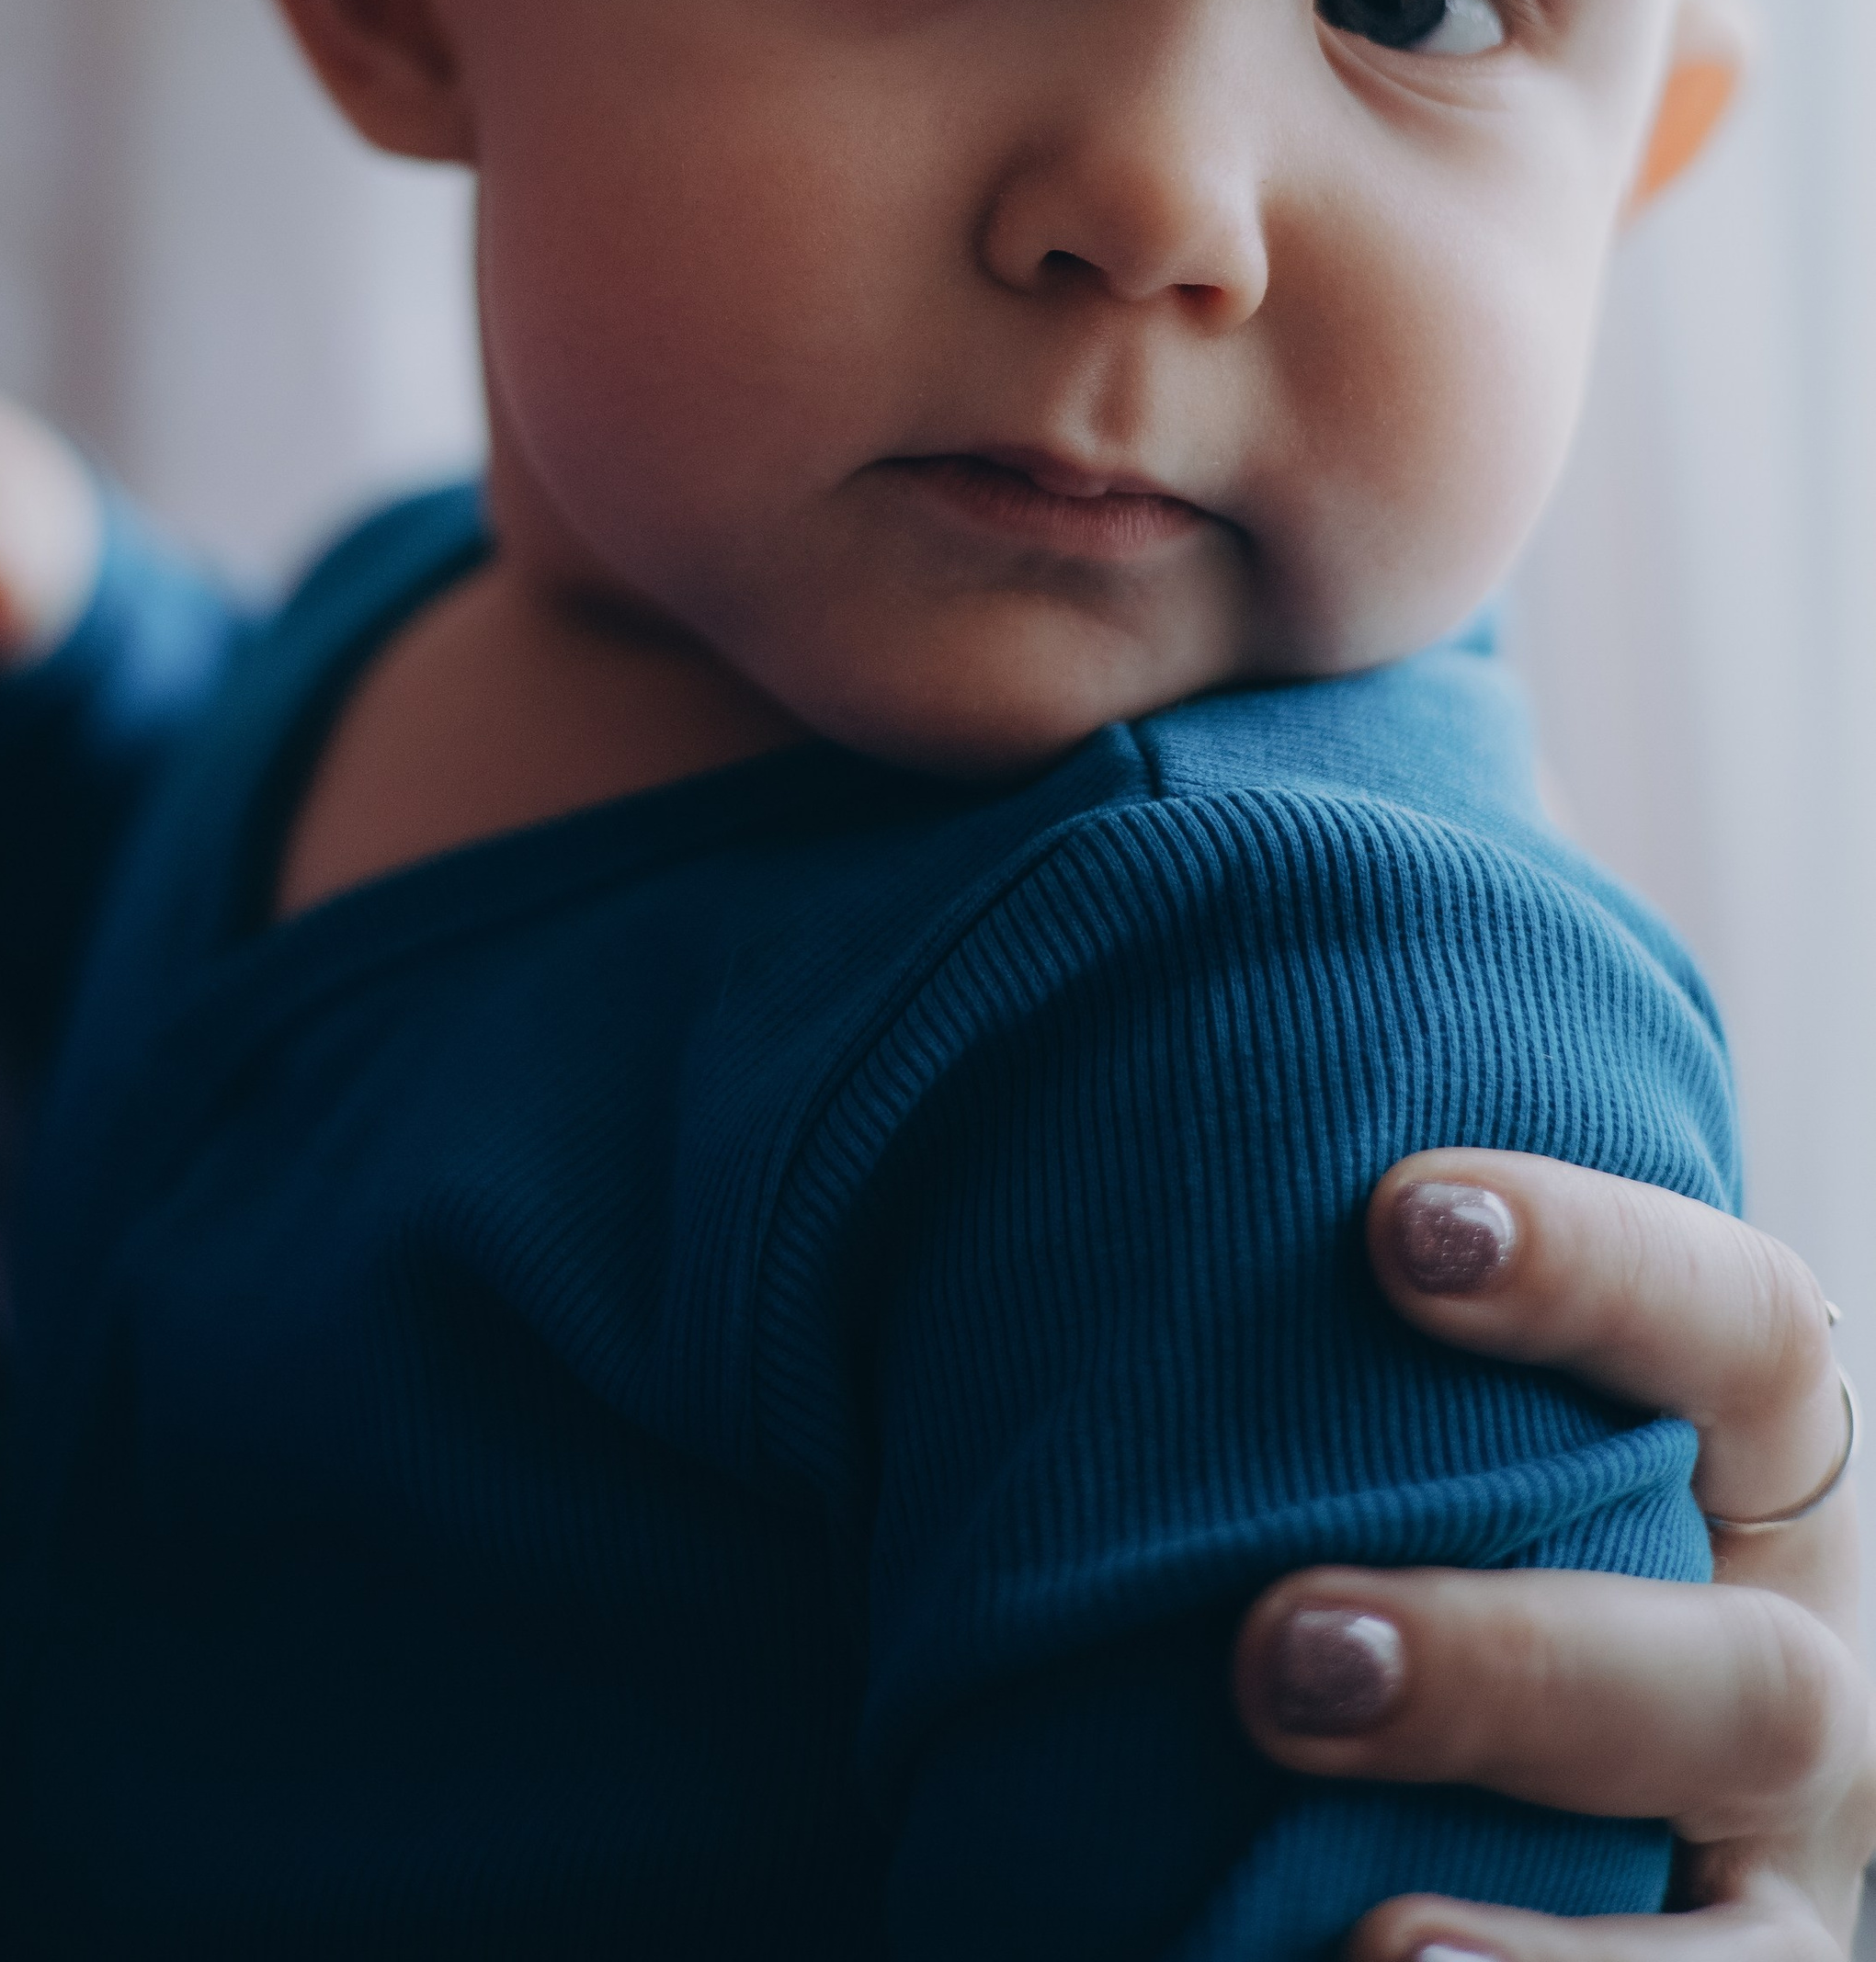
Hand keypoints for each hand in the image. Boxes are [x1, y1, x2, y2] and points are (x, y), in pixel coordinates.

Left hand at [1233, 1153, 1875, 1959]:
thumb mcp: (1469, 1376)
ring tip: (1363, 1933)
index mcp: (1763, 1455)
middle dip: (1513, 1669)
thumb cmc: (1459, 1463)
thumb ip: (1362, 1280)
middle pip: (1736, 1677)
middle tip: (1272, 1648)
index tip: (1395, 1221)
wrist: (1545, 1719)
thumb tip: (1079, 1014)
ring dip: (1551, 1947)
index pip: (1737, 1329)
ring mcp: (1789, 1865)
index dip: (1597, 1268)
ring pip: (1744, 1939)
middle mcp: (1807, 1661)